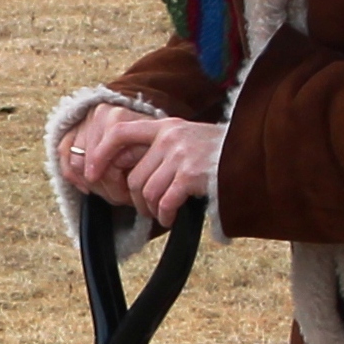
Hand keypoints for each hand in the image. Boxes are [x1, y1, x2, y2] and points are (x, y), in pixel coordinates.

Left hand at [64, 108, 219, 224]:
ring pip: (146, 191)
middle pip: (133, 176)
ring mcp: (180, 155)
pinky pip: (164, 202)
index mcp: (165, 126)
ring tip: (161, 214)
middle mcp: (170, 137)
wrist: (253, 157)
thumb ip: (161, 148)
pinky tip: (170, 218)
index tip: (91, 172)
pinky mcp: (190, 175)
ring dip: (150, 210)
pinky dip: (164, 215)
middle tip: (147, 209)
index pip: (119, 132)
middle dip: (135, 199)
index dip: (100, 153)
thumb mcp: (188, 139)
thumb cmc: (220, 154)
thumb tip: (127, 171)